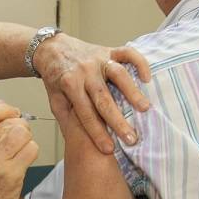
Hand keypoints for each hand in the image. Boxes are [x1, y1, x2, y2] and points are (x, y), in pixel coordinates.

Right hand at [0, 103, 38, 198]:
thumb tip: (1, 108)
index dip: (4, 109)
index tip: (12, 112)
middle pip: (8, 122)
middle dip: (18, 127)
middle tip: (17, 138)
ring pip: (22, 132)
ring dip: (26, 138)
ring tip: (20, 149)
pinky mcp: (10, 174)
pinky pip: (32, 149)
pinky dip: (32, 152)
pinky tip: (23, 161)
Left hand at [33, 34, 151, 153]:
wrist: (52, 49)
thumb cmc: (56, 78)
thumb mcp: (54, 100)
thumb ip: (67, 119)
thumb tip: (78, 143)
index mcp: (69, 85)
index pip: (85, 114)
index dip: (97, 133)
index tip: (109, 149)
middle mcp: (85, 71)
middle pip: (103, 98)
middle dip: (118, 120)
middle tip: (132, 138)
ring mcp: (98, 59)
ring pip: (118, 74)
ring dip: (132, 91)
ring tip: (145, 108)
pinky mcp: (108, 50)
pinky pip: (127, 53)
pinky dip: (139, 63)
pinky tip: (147, 78)